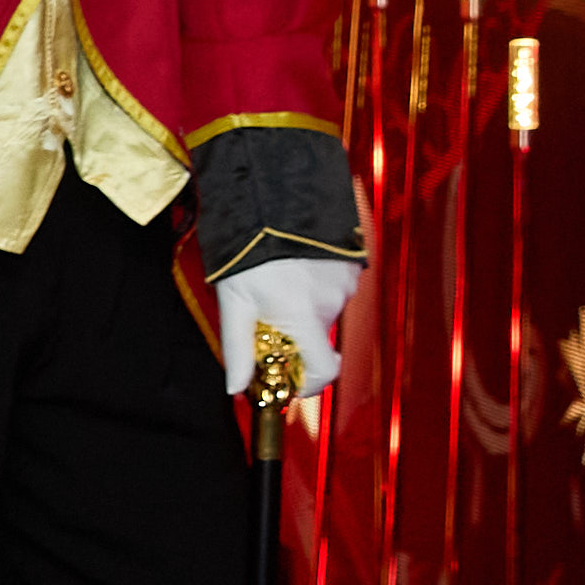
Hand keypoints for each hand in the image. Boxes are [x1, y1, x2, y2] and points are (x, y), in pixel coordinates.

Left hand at [212, 255, 359, 403]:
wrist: (272, 196)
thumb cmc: (248, 249)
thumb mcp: (234, 302)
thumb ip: (237, 349)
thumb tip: (237, 389)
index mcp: (304, 317)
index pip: (323, 371)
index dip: (307, 383)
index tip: (289, 380)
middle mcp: (331, 302)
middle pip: (317, 339)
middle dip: (294, 336)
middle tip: (266, 316)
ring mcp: (344, 281)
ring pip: (325, 311)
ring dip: (304, 308)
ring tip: (277, 282)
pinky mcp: (351, 263)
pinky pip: (334, 288)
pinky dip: (315, 287)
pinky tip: (293, 268)